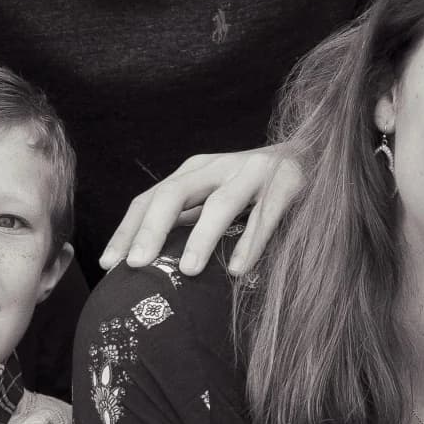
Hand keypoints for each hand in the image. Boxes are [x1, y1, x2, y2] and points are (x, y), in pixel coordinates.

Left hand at [99, 147, 305, 275]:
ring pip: (219, 204)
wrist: (316, 153)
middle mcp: (217, 166)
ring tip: (189, 270)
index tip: (108, 264)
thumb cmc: (257, 189)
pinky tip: (239, 269)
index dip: (127, 229)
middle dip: (151, 230)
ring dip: (202, 238)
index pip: (150, 198)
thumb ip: (189, 221)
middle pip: (174, 194)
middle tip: (136, 266)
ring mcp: (252, 172)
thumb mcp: (215, 197)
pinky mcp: (286, 182)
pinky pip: (265, 214)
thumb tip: (150, 265)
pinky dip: (251, 242)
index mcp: (194, 171)